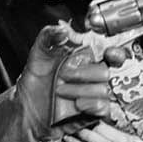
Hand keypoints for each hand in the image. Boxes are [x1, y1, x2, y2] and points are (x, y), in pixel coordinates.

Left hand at [15, 24, 116, 139]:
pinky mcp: (93, 113)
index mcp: (85, 60)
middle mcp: (91, 77)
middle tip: (64, 74)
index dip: (115, 53)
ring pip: (103, 89)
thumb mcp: (37, 56)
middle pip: (106, 71)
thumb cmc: (34, 85)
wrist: (27, 111)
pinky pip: (103, 107)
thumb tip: (62, 28)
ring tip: (60, 91)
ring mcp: (93, 95)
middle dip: (85, 73)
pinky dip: (90, 104)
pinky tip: (76, 103)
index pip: (110, 54)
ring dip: (80, 89)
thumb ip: (48, 36)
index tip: (109, 53)